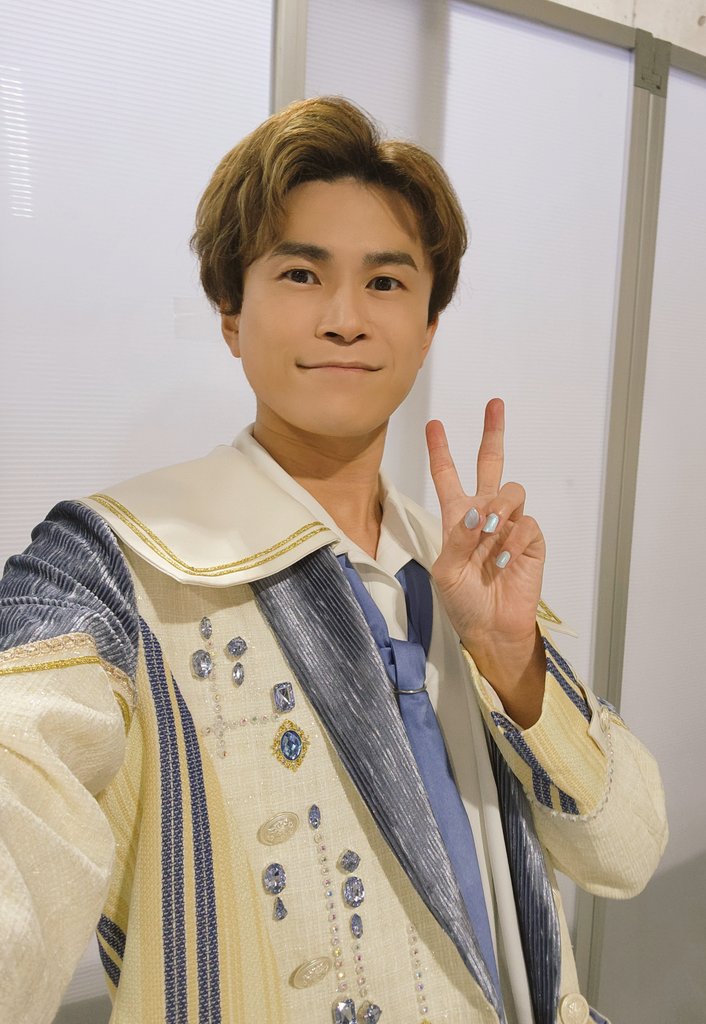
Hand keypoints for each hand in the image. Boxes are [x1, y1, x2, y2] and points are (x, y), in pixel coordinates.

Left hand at [425, 398, 545, 726]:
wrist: (491, 629)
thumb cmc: (463, 602)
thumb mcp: (446, 571)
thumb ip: (457, 538)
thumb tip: (477, 512)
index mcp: (456, 518)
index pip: (448, 477)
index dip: (441, 451)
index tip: (434, 424)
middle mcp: (484, 515)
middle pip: (490, 465)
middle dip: (492, 434)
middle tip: (494, 405)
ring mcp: (510, 526)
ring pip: (510, 493)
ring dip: (498, 511)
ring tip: (489, 537)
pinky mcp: (531, 541)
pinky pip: (526, 524)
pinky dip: (513, 540)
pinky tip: (503, 560)